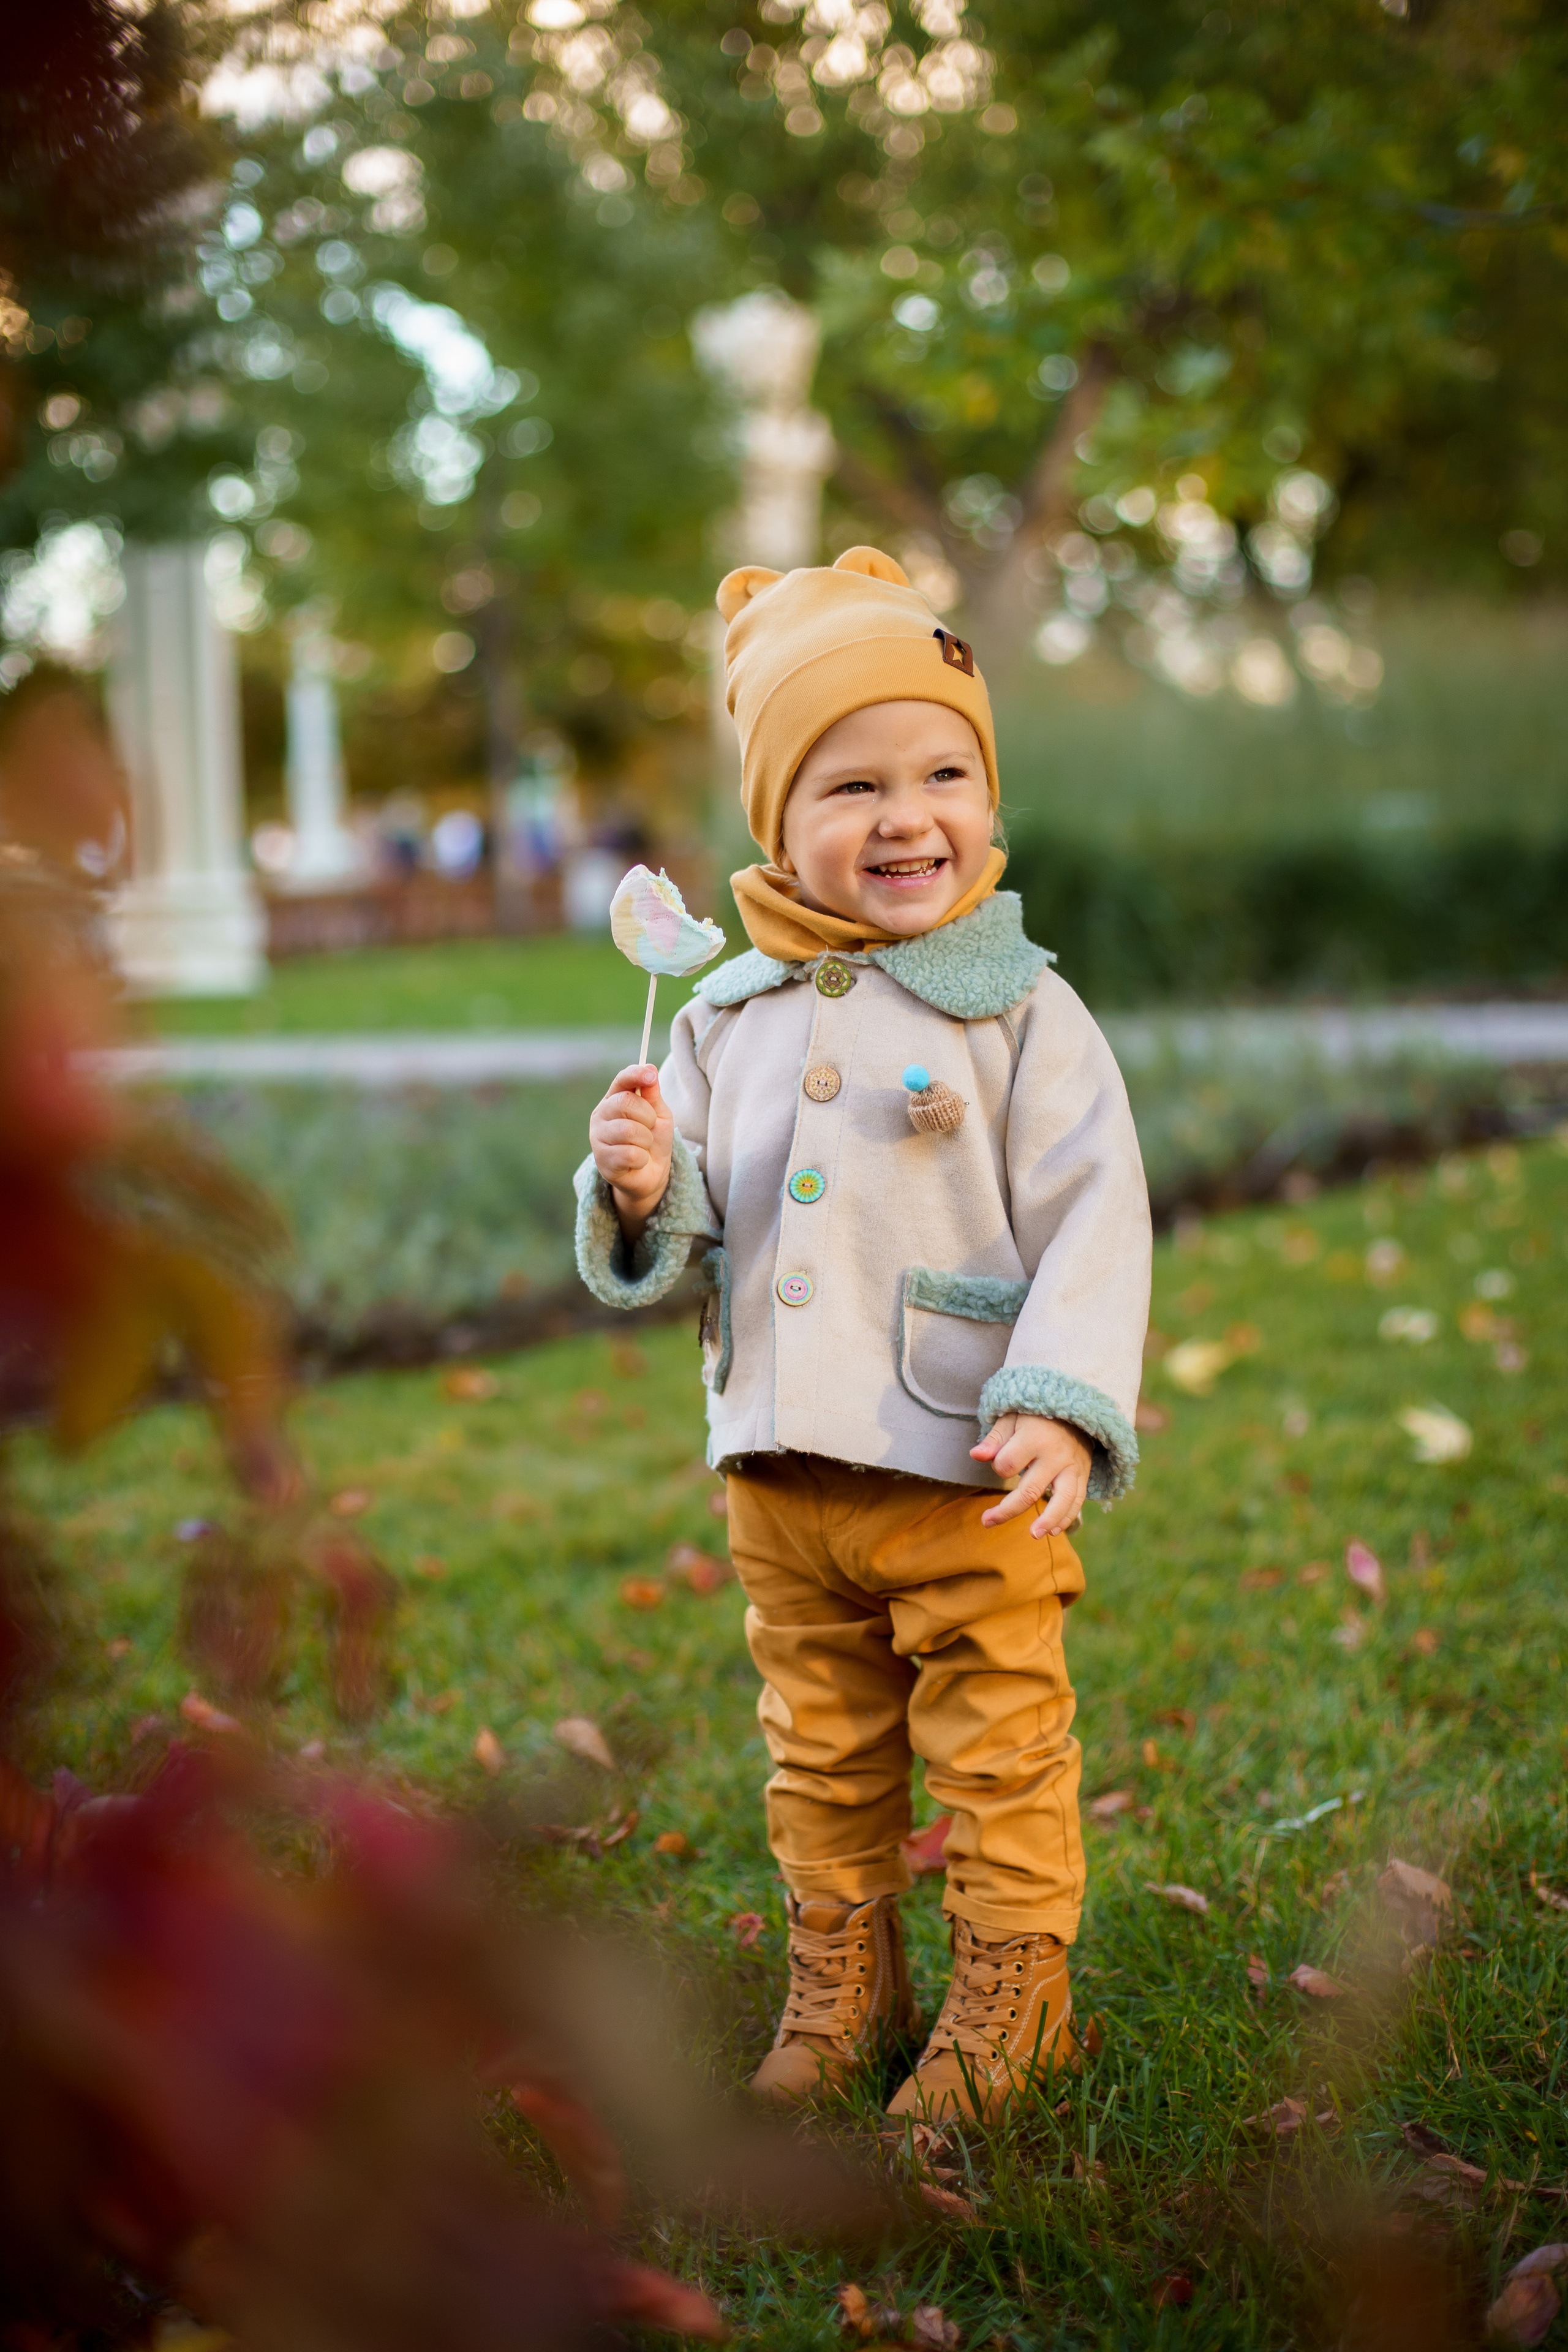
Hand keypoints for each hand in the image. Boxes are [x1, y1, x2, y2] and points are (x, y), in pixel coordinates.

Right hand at [588, 1064, 673, 1243]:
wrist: (651, 1174)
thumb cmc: (652, 1139)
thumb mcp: (658, 1114)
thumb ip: (652, 1094)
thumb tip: (650, 1068)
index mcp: (613, 1099)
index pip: (621, 1080)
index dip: (635, 1074)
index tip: (650, 1074)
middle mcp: (600, 1115)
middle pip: (625, 1102)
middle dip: (648, 1116)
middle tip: (650, 1127)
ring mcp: (598, 1138)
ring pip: (629, 1130)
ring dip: (646, 1140)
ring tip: (644, 1146)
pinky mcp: (602, 1161)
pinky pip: (630, 1154)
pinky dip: (642, 1158)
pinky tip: (638, 1161)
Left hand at [971, 1413, 1091, 1537]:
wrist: (1072, 1410)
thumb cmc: (1034, 1416)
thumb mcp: (1011, 1419)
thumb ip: (994, 1439)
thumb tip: (975, 1455)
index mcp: (1034, 1438)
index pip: (1007, 1465)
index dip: (997, 1468)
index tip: (999, 1463)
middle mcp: (1055, 1454)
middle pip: (1030, 1490)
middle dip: (1006, 1510)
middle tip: (987, 1522)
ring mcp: (1072, 1466)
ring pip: (1062, 1500)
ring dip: (1047, 1520)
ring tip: (1034, 1536)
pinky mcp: (1083, 1475)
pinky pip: (1078, 1500)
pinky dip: (1067, 1517)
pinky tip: (1054, 1531)